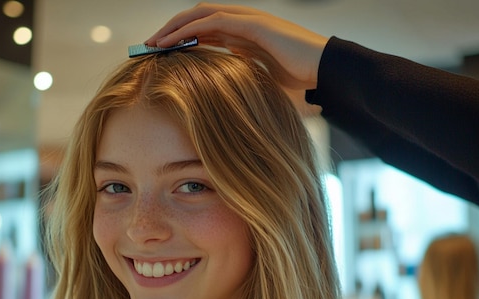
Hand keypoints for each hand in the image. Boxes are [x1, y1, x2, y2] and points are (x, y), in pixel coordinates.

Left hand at [145, 3, 329, 90]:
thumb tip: (224, 104)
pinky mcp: (253, 24)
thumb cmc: (302, 85)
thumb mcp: (263, 86)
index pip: (206, 32)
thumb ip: (243, 85)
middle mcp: (245, 24)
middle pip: (198, 19)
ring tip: (152, 43)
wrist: (329, 76)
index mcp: (246, 38)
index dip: (182, 40)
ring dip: (173, 28)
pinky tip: (171, 42)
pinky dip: (188, 29)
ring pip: (200, 15)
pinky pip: (211, 21)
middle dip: (171, 31)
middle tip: (149, 47)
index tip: (162, 56)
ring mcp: (249, 21)